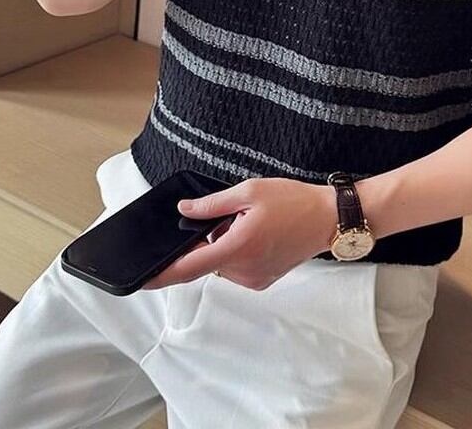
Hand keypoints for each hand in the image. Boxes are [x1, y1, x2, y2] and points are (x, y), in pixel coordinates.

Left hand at [142, 177, 337, 290]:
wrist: (329, 218)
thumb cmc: (294, 202)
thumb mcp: (249, 192)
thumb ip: (212, 205)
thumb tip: (184, 211)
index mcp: (237, 247)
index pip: (189, 268)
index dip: (162, 275)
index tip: (142, 279)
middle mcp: (244, 270)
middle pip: (206, 261)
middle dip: (207, 240)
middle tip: (232, 216)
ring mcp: (254, 278)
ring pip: (221, 264)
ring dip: (223, 245)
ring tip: (250, 222)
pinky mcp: (263, 280)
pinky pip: (236, 268)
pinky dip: (237, 252)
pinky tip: (257, 234)